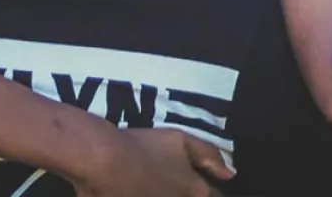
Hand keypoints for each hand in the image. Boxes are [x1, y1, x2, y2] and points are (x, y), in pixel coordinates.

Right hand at [72, 127, 231, 196]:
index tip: (203, 187)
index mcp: (196, 190)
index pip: (214, 196)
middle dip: (191, 193)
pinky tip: (143, 190)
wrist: (102, 161)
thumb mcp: (179, 140)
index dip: (211, 191)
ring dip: (166, 192)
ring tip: (158, 186)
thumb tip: (229, 174)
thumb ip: (208, 154)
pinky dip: (148, 195)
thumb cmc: (142, 146)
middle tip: (172, 181)